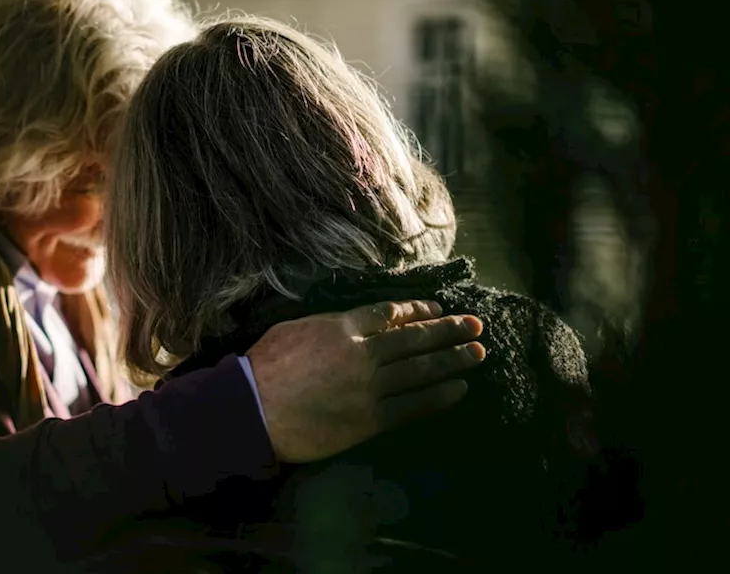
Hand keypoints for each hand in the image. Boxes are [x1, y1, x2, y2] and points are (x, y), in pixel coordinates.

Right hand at [245, 300, 484, 463]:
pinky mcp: (368, 419)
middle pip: (413, 339)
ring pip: (420, 370)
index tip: (436, 310)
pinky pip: (412, 406)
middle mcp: (362, 354)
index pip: (389, 314)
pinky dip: (438, 397)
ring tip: (478, 352)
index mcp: (342, 327)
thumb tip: (354, 321)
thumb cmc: (263, 368)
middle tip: (476, 324)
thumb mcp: (294, 328)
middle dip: (448, 330)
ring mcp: (368, 388)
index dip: (416, 310)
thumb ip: (329, 323)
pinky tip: (459, 389)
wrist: (252, 411)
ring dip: (452, 359)